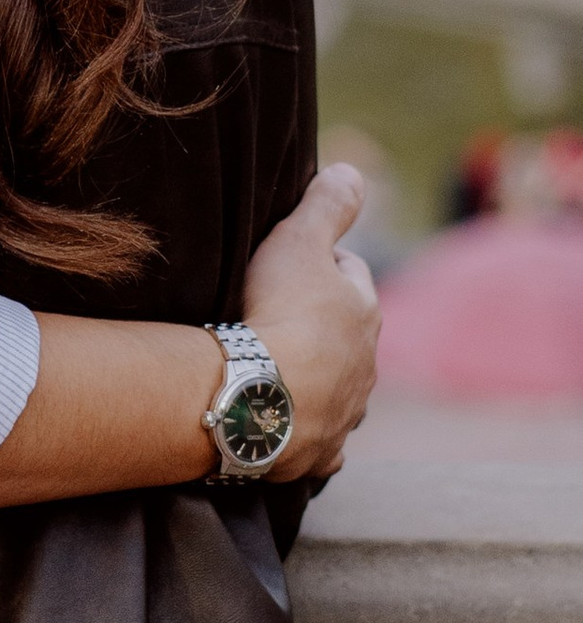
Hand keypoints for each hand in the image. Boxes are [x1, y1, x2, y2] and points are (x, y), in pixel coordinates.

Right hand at [239, 165, 378, 477]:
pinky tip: (288, 425)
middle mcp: (365, 365)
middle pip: (348, 335)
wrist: (257, 397)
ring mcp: (346, 412)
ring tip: (279, 369)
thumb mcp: (298, 241)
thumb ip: (327, 205)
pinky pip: (324, 441)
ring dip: (319, 378)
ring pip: (341, 388)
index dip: (324, 263)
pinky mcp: (321, 452)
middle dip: (324, 324)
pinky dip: (311, 431)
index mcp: (364, 312)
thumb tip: (353, 170)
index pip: (351, 274)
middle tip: (277, 314)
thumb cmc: (277, 313)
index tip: (294, 261)